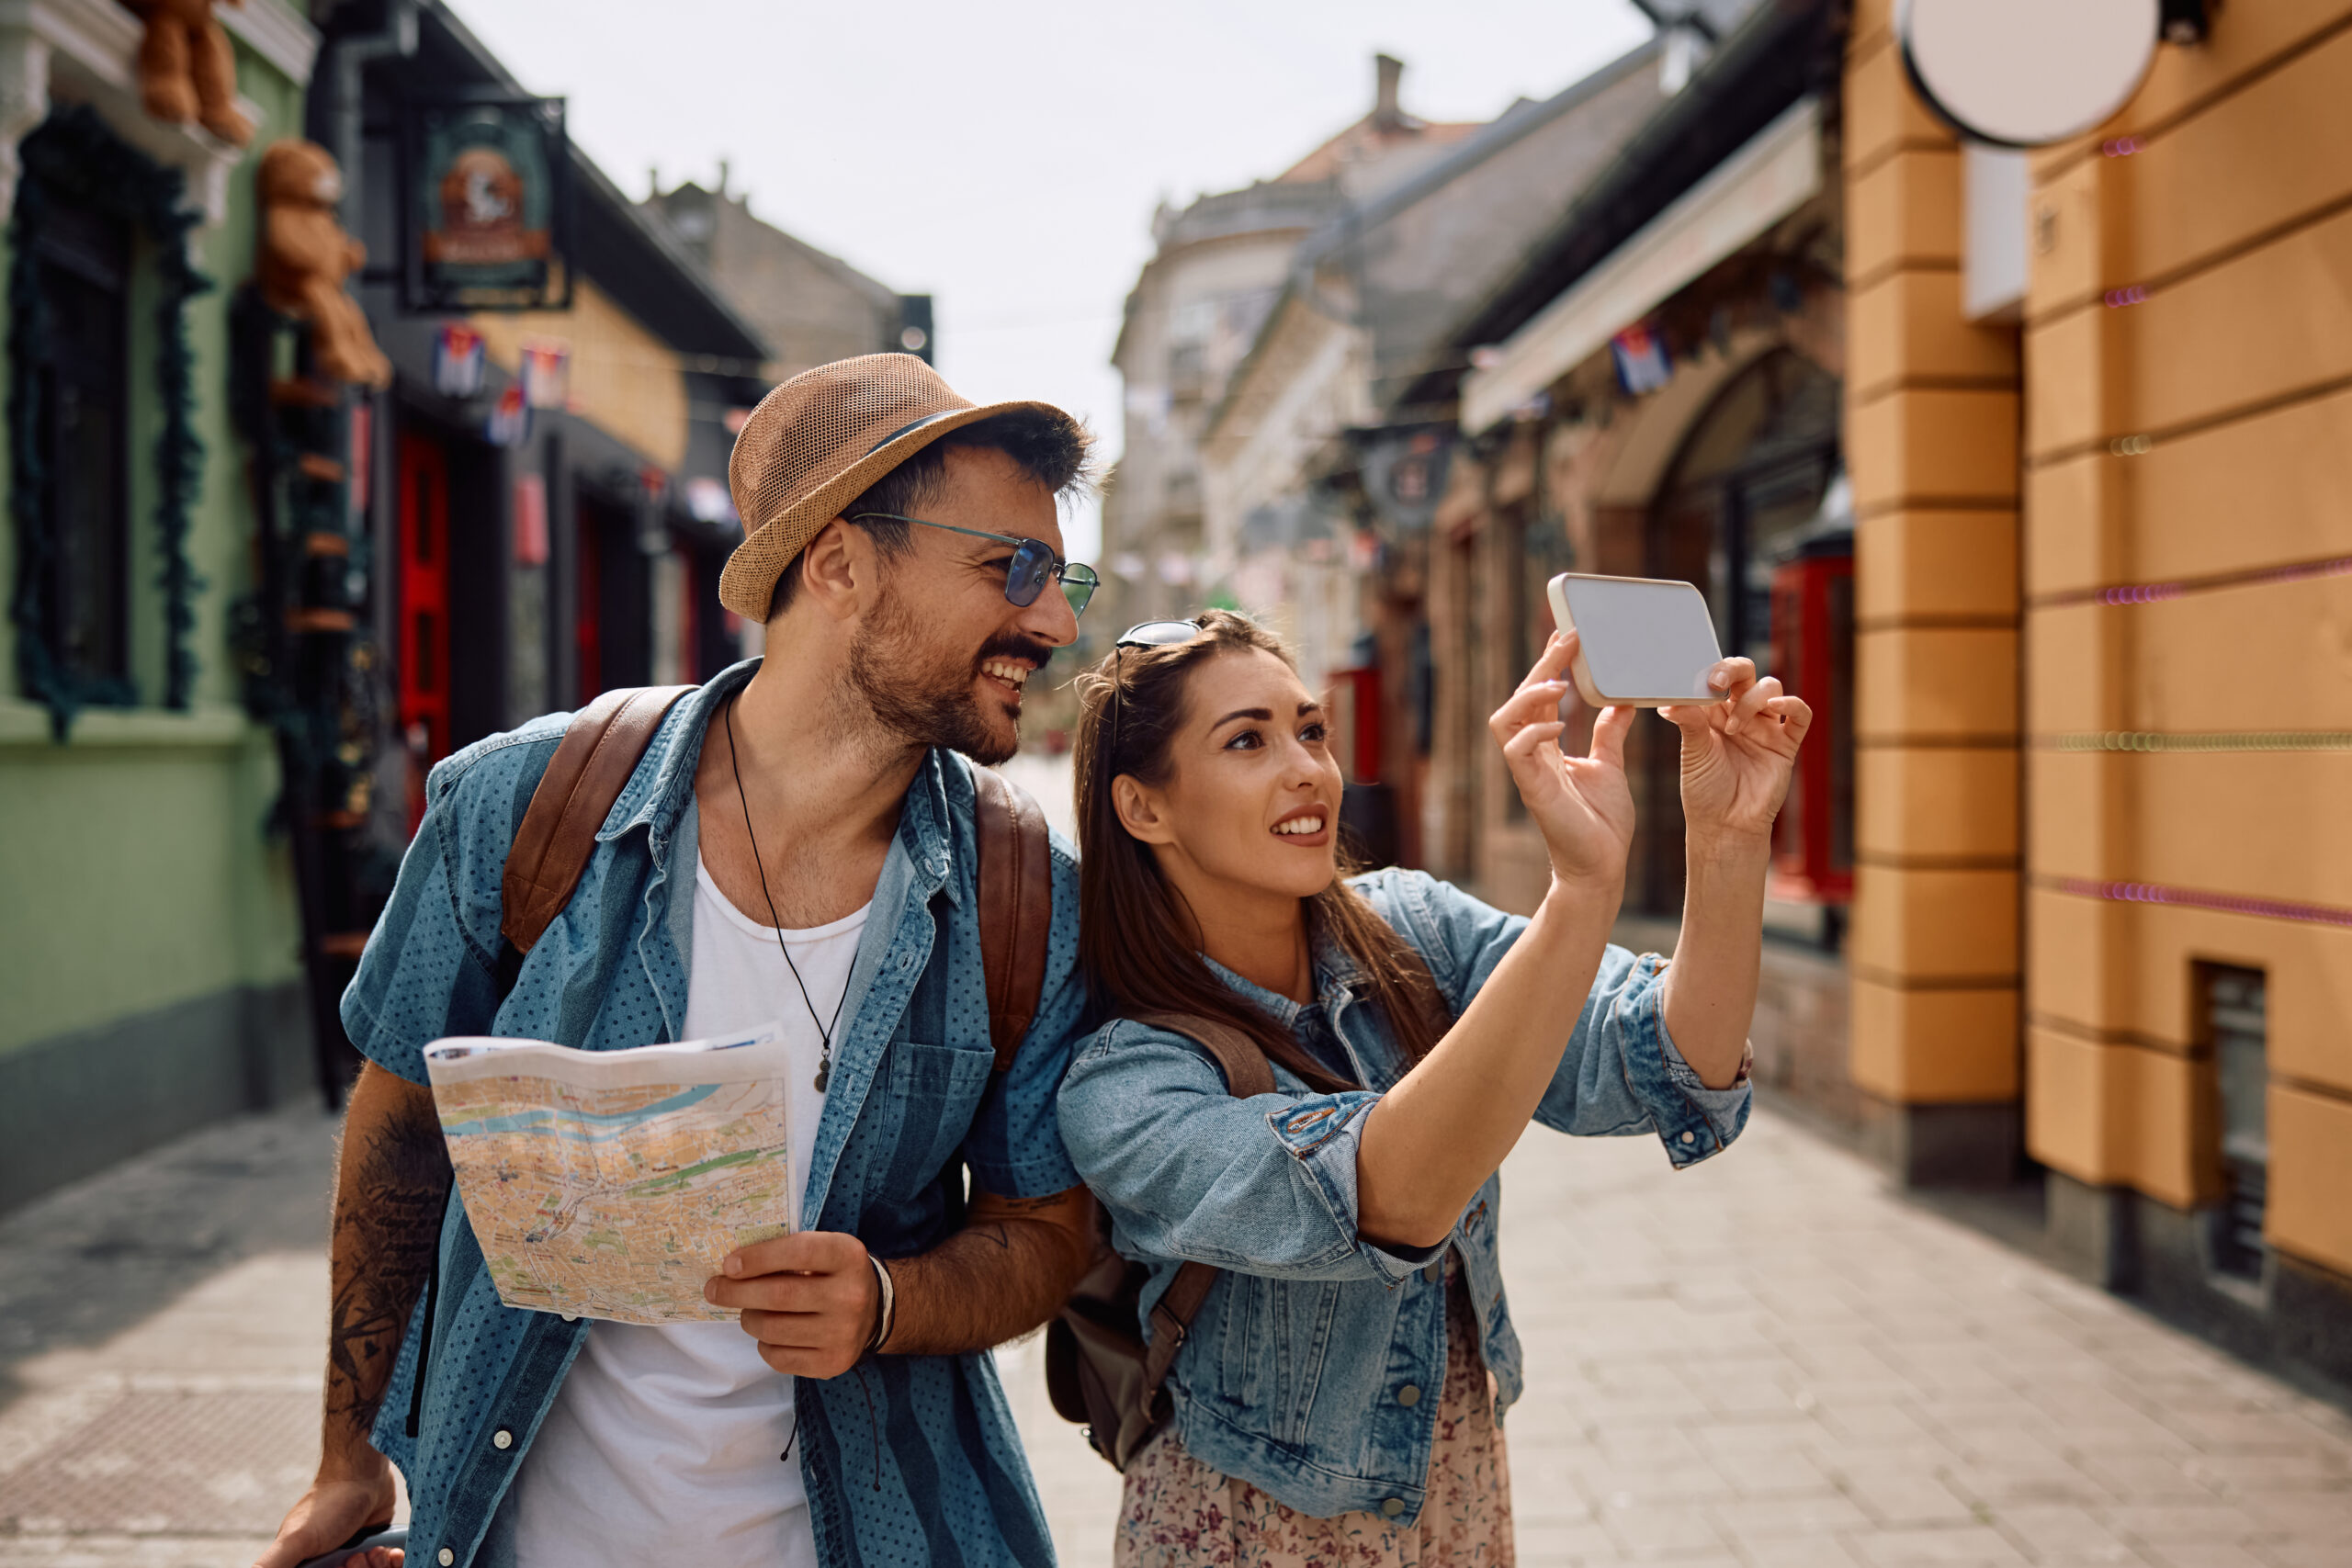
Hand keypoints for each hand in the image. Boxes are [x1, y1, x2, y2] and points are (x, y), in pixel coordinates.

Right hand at [253, 1458, 400, 1567]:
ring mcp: (355, 1555)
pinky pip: (391, 1564)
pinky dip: (393, 1560)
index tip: (344, 1565)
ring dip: (378, 1565)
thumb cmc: (326, 1506)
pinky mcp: (377, 1546)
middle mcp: (330, 1563)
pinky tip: (391, 1550)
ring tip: (375, 1549)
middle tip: (357, 1555)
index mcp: (306, 1566)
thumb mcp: (295, 1541)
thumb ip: (270, 1566)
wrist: (363, 1472)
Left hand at [706, 1230, 880, 1378]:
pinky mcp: (832, 1363)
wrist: (874, 1311)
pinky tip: (770, 1334)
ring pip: (773, 1329)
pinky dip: (764, 1345)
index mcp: (847, 1256)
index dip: (759, 1258)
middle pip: (779, 1295)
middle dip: (737, 1292)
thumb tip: (732, 1267)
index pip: (798, 1252)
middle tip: (714, 1289)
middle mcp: (850, 1295)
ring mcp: (843, 1333)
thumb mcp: (823, 1249)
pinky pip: (779, 1358)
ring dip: (749, 1319)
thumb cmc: (834, 1273)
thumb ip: (786, 1252)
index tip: (728, 1265)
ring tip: (749, 1312)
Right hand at [1488, 632, 1635, 887]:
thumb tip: (1623, 700)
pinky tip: (1558, 725)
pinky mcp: (1533, 791)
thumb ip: (1609, 732)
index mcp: (1546, 748)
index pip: (1537, 696)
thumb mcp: (1610, 764)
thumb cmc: (1602, 821)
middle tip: (1567, 640)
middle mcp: (1531, 755)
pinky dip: (1534, 733)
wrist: (1603, 866)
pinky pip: (1517, 753)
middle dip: (1539, 667)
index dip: (1546, 664)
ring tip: (1558, 683)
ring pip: (1505, 721)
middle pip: (1518, 700)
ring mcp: (1528, 773)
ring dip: (1529, 696)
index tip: (1565, 635)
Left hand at [1659, 657, 1811, 846]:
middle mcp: (1740, 714)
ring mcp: (1765, 728)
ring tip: (1732, 729)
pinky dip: (1791, 705)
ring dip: (1751, 700)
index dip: (1712, 670)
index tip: (1699, 679)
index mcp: (1714, 712)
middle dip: (1733, 670)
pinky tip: (1776, 707)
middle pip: (1746, 673)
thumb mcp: (1693, 753)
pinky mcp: (1786, 744)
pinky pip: (1800, 715)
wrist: (1725, 825)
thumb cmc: (1704, 790)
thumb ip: (1688, 722)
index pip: (1718, 677)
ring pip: (1770, 688)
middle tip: (1717, 684)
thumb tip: (1669, 701)